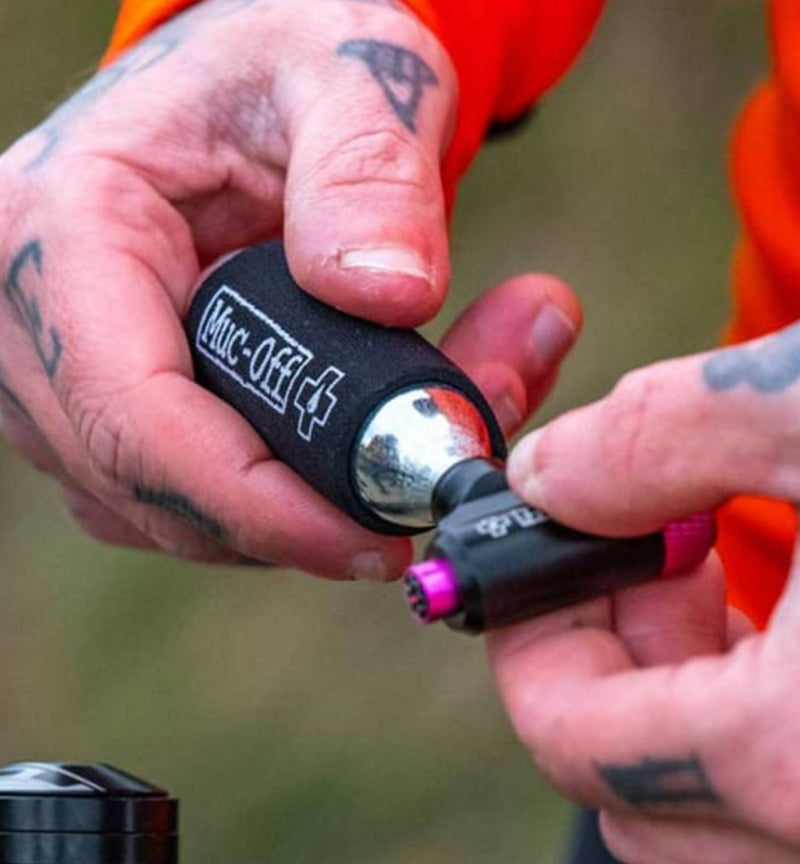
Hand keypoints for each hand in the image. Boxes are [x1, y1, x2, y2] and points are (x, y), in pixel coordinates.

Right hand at [0, 0, 579, 574]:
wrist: (265, 82)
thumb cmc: (295, 57)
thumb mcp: (352, 68)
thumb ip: (373, 166)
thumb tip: (386, 293)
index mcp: (64, 224)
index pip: (134, 412)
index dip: (255, 502)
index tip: (375, 536)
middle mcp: (32, 315)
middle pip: (152, 487)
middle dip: (301, 517)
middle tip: (426, 493)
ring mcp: (66, 375)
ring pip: (174, 513)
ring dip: (304, 513)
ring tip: (419, 438)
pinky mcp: (117, 408)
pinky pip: (191, 501)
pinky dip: (284, 501)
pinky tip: (360, 446)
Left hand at [490, 300, 799, 863]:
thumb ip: (656, 439)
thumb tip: (551, 480)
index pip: (570, 739)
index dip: (531, 647)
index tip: (554, 574)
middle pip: (626, 809)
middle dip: (603, 684)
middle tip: (652, 576)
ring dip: (671, 762)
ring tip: (723, 637)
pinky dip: (756, 822)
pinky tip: (798, 700)